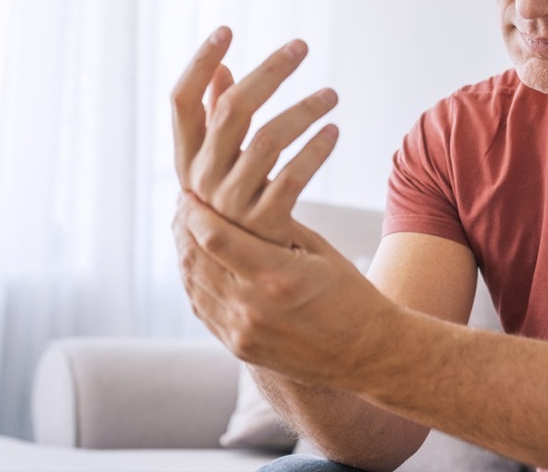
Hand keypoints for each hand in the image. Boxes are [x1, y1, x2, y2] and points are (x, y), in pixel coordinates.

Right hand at [171, 27, 338, 244]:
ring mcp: (232, 205)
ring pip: (268, 140)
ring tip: (333, 94)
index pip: (181, 102)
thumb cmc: (238, 209)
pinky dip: (316, 150)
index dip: (198, 63)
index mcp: (188, 160)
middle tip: (301, 46)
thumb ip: (217, 119)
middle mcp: (202, 181)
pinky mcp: (266, 226)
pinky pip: (293, 178)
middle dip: (268, 72)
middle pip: (231, 111)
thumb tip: (223, 69)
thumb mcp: (221, 166)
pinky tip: (335, 132)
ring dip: (304, 110)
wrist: (251, 281)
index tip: (226, 29)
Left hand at [173, 190, 396, 386]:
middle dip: (183, 227)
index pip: (215, 237)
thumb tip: (244, 192)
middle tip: (182, 203)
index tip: (189, 192)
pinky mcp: (239, 348)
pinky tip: (195, 261)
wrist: (365, 355)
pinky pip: (202, 309)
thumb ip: (278, 224)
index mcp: (277, 277)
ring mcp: (242, 332)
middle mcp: (253, 308)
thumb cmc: (350, 294)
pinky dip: (193, 280)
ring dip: (184, 253)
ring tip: (183, 228)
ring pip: (193, 284)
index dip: (195, 212)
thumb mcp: (320, 250)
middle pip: (197, 259)